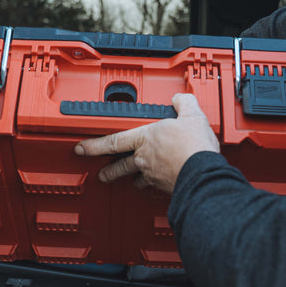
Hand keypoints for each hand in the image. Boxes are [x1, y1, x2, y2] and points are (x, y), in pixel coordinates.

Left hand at [74, 92, 219, 193]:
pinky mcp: (165, 188)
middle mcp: (144, 159)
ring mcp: (153, 175)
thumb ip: (184, 104)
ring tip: (133, 182)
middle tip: (101, 174)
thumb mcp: (192, 115)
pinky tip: (159, 183)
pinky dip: (155, 184)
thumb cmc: (194, 147)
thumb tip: (181, 99)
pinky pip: (155, 186)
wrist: (204, 174)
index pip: (113, 141)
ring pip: (137, 179)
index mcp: (145, 138)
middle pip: (119, 166)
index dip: (94, 145)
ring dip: (133, 180)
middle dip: (108, 171)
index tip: (81, 148)